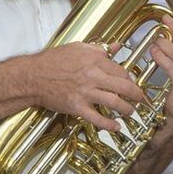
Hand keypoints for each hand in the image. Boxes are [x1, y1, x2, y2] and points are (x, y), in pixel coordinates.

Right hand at [27, 42, 145, 130]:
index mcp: (94, 61)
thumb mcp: (77, 48)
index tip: (132, 83)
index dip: (130, 79)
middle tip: (140, 99)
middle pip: (123, 86)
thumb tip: (116, 46)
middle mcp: (92, 76)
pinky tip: (116, 127)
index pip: (121, 71)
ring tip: (130, 111)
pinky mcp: (76, 107)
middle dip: (136, 95)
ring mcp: (85, 93)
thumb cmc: (52, 61)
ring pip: (114, 102)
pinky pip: (97, 118)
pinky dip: (109, 124)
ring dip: (126, 109)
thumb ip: (99, 49)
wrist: (32, 76)